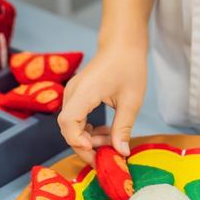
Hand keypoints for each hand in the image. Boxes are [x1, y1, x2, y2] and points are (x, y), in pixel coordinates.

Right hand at [58, 45, 146, 163]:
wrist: (122, 45)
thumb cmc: (129, 67)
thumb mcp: (131, 101)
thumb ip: (123, 128)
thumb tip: (120, 153)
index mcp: (84, 91)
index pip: (68, 121)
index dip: (78, 140)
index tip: (96, 151)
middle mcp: (72, 93)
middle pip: (68, 128)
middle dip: (86, 146)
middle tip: (109, 154)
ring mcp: (72, 95)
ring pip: (71, 126)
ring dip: (89, 139)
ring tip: (112, 140)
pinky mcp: (76, 97)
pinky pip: (76, 120)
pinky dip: (88, 130)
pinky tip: (107, 132)